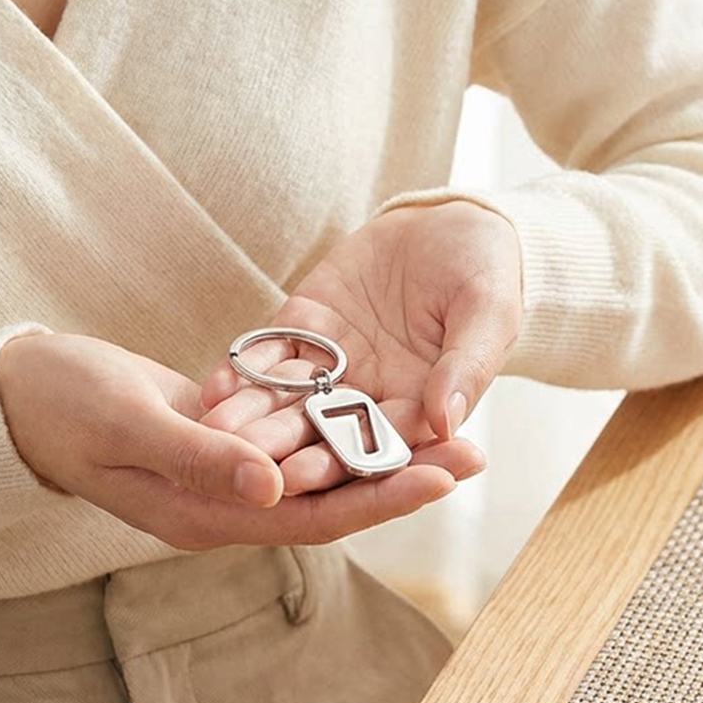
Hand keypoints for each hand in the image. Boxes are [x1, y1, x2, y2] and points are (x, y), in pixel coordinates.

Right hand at [0, 332, 454, 547]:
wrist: (32, 394)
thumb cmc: (68, 407)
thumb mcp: (128, 427)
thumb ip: (197, 459)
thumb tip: (272, 485)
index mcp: (209, 512)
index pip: (312, 515)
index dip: (378, 497)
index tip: (441, 475)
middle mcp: (231, 499)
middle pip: (334, 494)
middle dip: (402, 474)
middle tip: (473, 449)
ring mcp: (233, 470)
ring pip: (322, 464)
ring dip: (380, 446)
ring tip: (445, 425)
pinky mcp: (232, 436)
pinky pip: (298, 434)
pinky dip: (339, 421)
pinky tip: (377, 402)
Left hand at [202, 201, 520, 493]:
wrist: (450, 226)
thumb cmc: (485, 271)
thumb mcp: (488, 313)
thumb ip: (466, 366)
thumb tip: (447, 422)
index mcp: (418, 407)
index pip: (376, 445)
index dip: (338, 462)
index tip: (301, 476)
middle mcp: (370, 395)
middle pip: (321, 433)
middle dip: (281, 448)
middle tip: (241, 463)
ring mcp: (333, 363)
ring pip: (287, 399)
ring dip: (252, 416)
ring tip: (214, 430)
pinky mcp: (305, 327)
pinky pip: (271, 352)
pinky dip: (244, 368)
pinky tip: (215, 385)